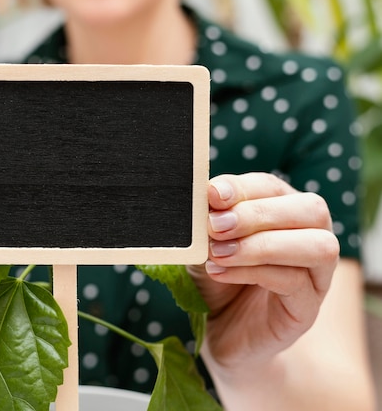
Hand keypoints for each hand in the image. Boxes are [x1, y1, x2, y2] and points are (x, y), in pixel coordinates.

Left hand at [188, 172, 338, 372]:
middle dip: (258, 213)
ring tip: (217, 252)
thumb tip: (205, 196)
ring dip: (262, 244)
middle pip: (311, 209)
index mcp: (285, 214)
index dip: (244, 188)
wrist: (220, 333)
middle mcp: (311, 239)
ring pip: (316, 246)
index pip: (275, 187)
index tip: (212, 194)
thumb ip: (208, 222)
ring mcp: (316, 276)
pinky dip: (252, 272)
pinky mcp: (307, 310)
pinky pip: (293, 282)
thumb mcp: (205, 246)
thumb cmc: (216, 281)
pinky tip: (219, 272)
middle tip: (215, 226)